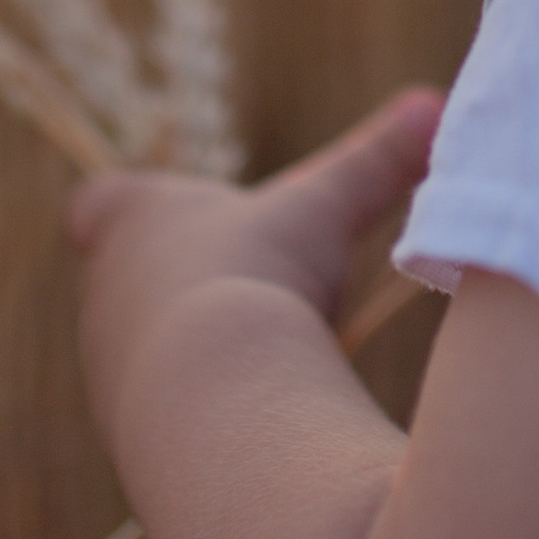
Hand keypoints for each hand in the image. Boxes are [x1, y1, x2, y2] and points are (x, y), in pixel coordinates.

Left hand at [70, 88, 442, 459]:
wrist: (213, 393)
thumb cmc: (257, 275)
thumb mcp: (323, 205)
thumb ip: (376, 159)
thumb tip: (438, 104)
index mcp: (135, 221)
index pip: (100, 207)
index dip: (122, 210)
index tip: (141, 214)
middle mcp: (107, 293)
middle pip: (127, 280)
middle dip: (179, 283)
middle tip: (241, 285)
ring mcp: (110, 370)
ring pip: (145, 352)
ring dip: (193, 349)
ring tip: (258, 353)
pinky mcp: (130, 435)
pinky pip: (161, 415)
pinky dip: (201, 406)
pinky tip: (251, 411)